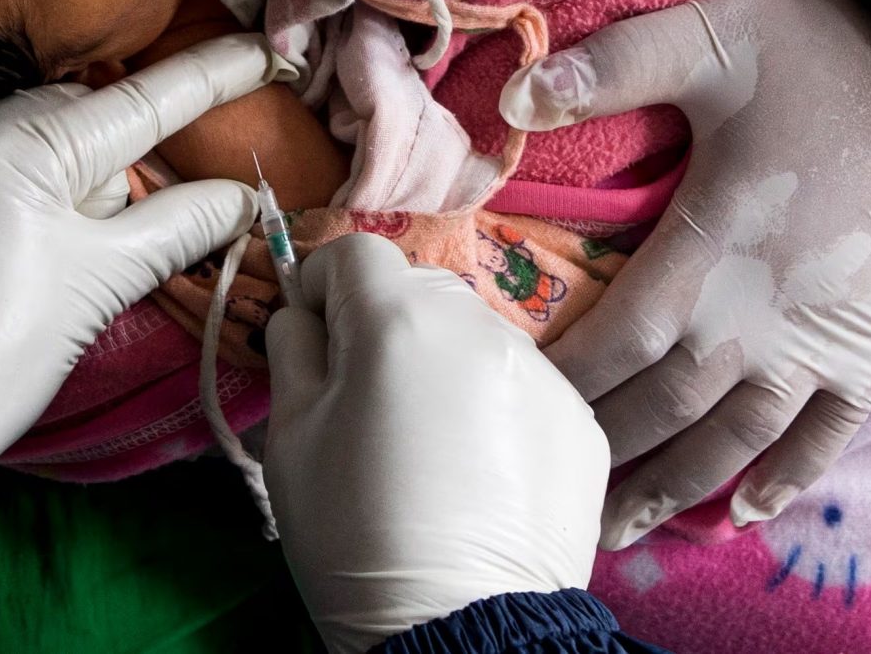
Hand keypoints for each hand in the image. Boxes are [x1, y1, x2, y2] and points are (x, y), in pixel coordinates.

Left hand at [0, 34, 274, 566]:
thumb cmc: (0, 360)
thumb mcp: (98, 287)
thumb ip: (176, 226)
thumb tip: (241, 197)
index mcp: (21, 148)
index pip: (137, 104)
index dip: (206, 77)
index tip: (261, 52)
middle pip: (71, 117)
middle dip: (106, 159)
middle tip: (110, 233)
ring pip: (11, 139)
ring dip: (45, 177)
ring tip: (37, 263)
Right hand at [265, 235, 605, 651]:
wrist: (462, 632)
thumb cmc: (354, 533)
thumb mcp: (290, 437)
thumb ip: (293, 349)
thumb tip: (305, 315)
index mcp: (397, 319)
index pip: (352, 254)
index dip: (322, 290)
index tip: (314, 342)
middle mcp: (478, 325)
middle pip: (417, 290)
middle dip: (384, 326)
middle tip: (369, 404)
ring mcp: (540, 371)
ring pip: (473, 336)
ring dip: (443, 365)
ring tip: (432, 446)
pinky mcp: (580, 421)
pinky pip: (521, 387)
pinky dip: (494, 410)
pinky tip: (481, 473)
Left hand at [498, 0, 870, 547]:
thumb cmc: (823, 49)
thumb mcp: (707, 38)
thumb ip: (607, 69)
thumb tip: (511, 100)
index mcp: (707, 250)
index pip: (614, 342)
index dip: (562, 382)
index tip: (512, 407)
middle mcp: (760, 317)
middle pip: (664, 408)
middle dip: (603, 450)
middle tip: (546, 487)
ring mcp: (825, 342)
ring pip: (735, 439)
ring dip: (676, 485)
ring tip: (619, 527)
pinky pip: (828, 433)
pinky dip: (785, 477)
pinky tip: (743, 510)